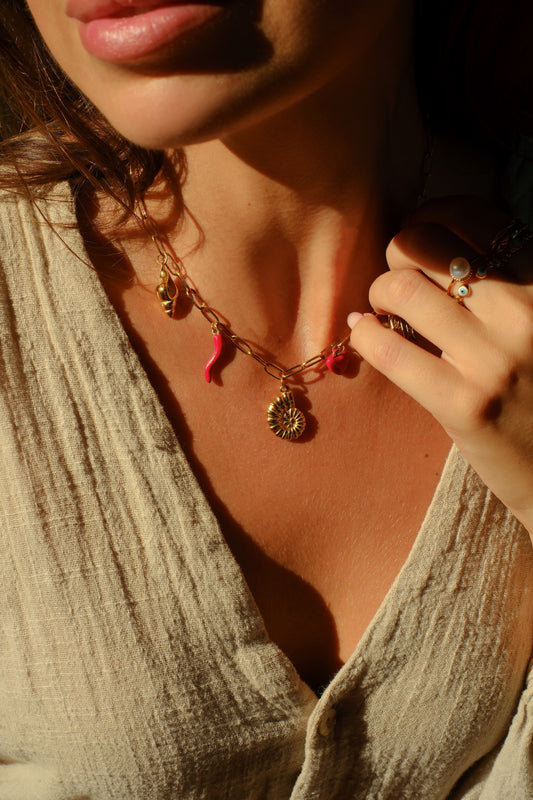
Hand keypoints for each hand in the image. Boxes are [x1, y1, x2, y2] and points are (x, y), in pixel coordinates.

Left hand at [349, 197, 532, 537]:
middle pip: (426, 246)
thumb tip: (437, 240)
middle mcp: (525, 314)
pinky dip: (366, 335)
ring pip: (402, 290)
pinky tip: (364, 334)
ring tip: (382, 310)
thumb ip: (507, 283)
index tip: (421, 234)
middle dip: (397, 253)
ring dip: (379, 293)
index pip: (475, 215)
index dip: (432, 215)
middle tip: (398, 278)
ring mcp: (494, 361)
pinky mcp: (464, 406)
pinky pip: (390, 352)